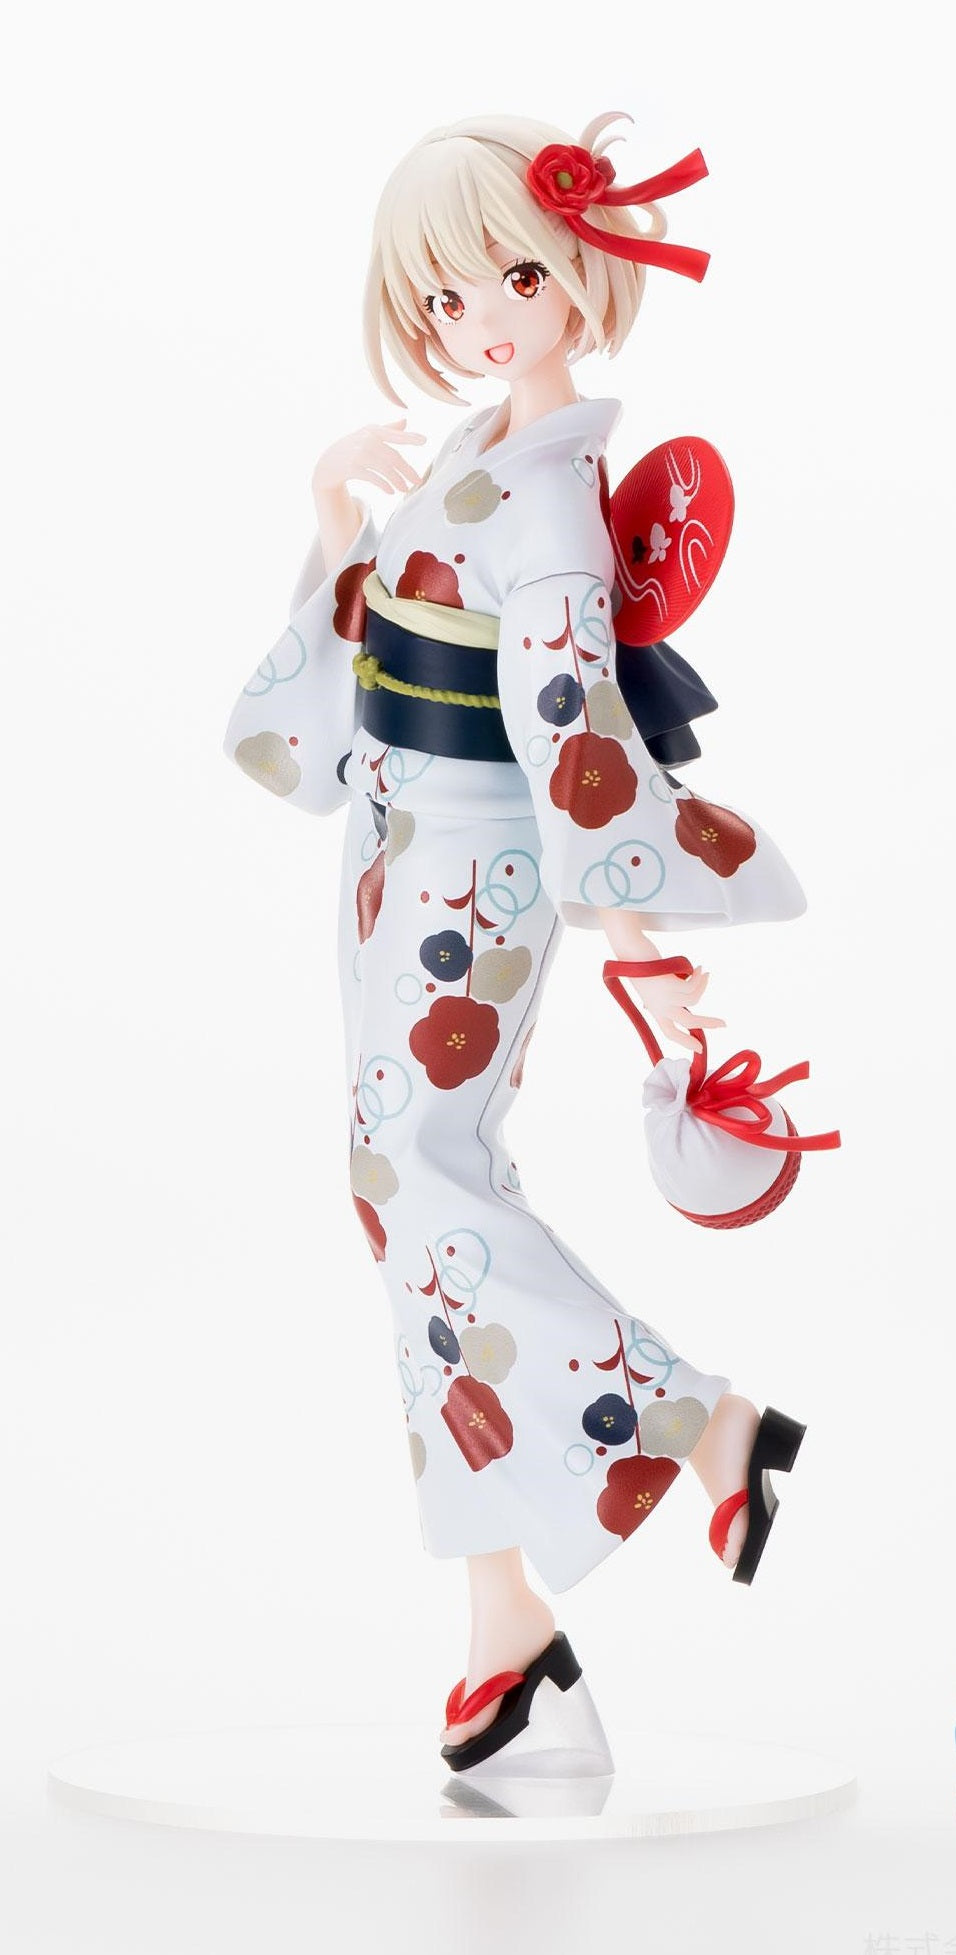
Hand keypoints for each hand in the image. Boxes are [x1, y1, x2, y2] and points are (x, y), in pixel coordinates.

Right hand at [311, 418, 426, 509]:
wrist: (327, 462)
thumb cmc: (352, 447)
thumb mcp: (367, 434)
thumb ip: (387, 429)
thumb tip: (406, 421)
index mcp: (373, 430)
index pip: (395, 435)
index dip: (409, 437)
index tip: (424, 440)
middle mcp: (366, 440)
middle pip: (393, 456)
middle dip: (407, 470)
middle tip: (418, 481)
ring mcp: (358, 454)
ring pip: (384, 468)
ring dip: (397, 480)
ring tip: (405, 489)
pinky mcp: (351, 468)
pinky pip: (373, 477)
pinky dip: (384, 485)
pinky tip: (391, 491)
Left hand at [629, 963, 724, 1053]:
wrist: (631, 954)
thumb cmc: (642, 969)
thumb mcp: (650, 990)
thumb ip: (658, 1000)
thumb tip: (669, 1006)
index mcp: (656, 1011)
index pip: (670, 1033)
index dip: (685, 1042)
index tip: (699, 1048)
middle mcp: (660, 1007)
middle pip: (689, 1022)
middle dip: (708, 1023)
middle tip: (723, 1024)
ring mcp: (664, 997)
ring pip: (694, 1000)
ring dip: (703, 986)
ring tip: (706, 974)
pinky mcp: (668, 985)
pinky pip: (692, 985)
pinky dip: (699, 977)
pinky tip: (698, 968)